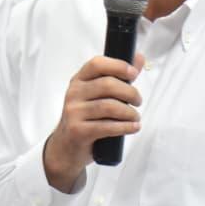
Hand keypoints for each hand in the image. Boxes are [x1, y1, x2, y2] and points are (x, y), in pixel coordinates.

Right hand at [42, 53, 144, 191]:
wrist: (66, 147)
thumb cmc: (86, 118)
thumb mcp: (97, 95)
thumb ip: (118, 76)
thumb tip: (138, 58)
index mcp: (79, 80)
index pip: (97, 64)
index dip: (118, 65)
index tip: (133, 73)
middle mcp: (73, 93)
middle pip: (107, 85)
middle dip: (130, 92)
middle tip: (138, 101)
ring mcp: (74, 112)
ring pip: (109, 107)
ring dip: (129, 112)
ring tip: (135, 117)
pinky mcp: (78, 131)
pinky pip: (107, 127)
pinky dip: (125, 127)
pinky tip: (133, 127)